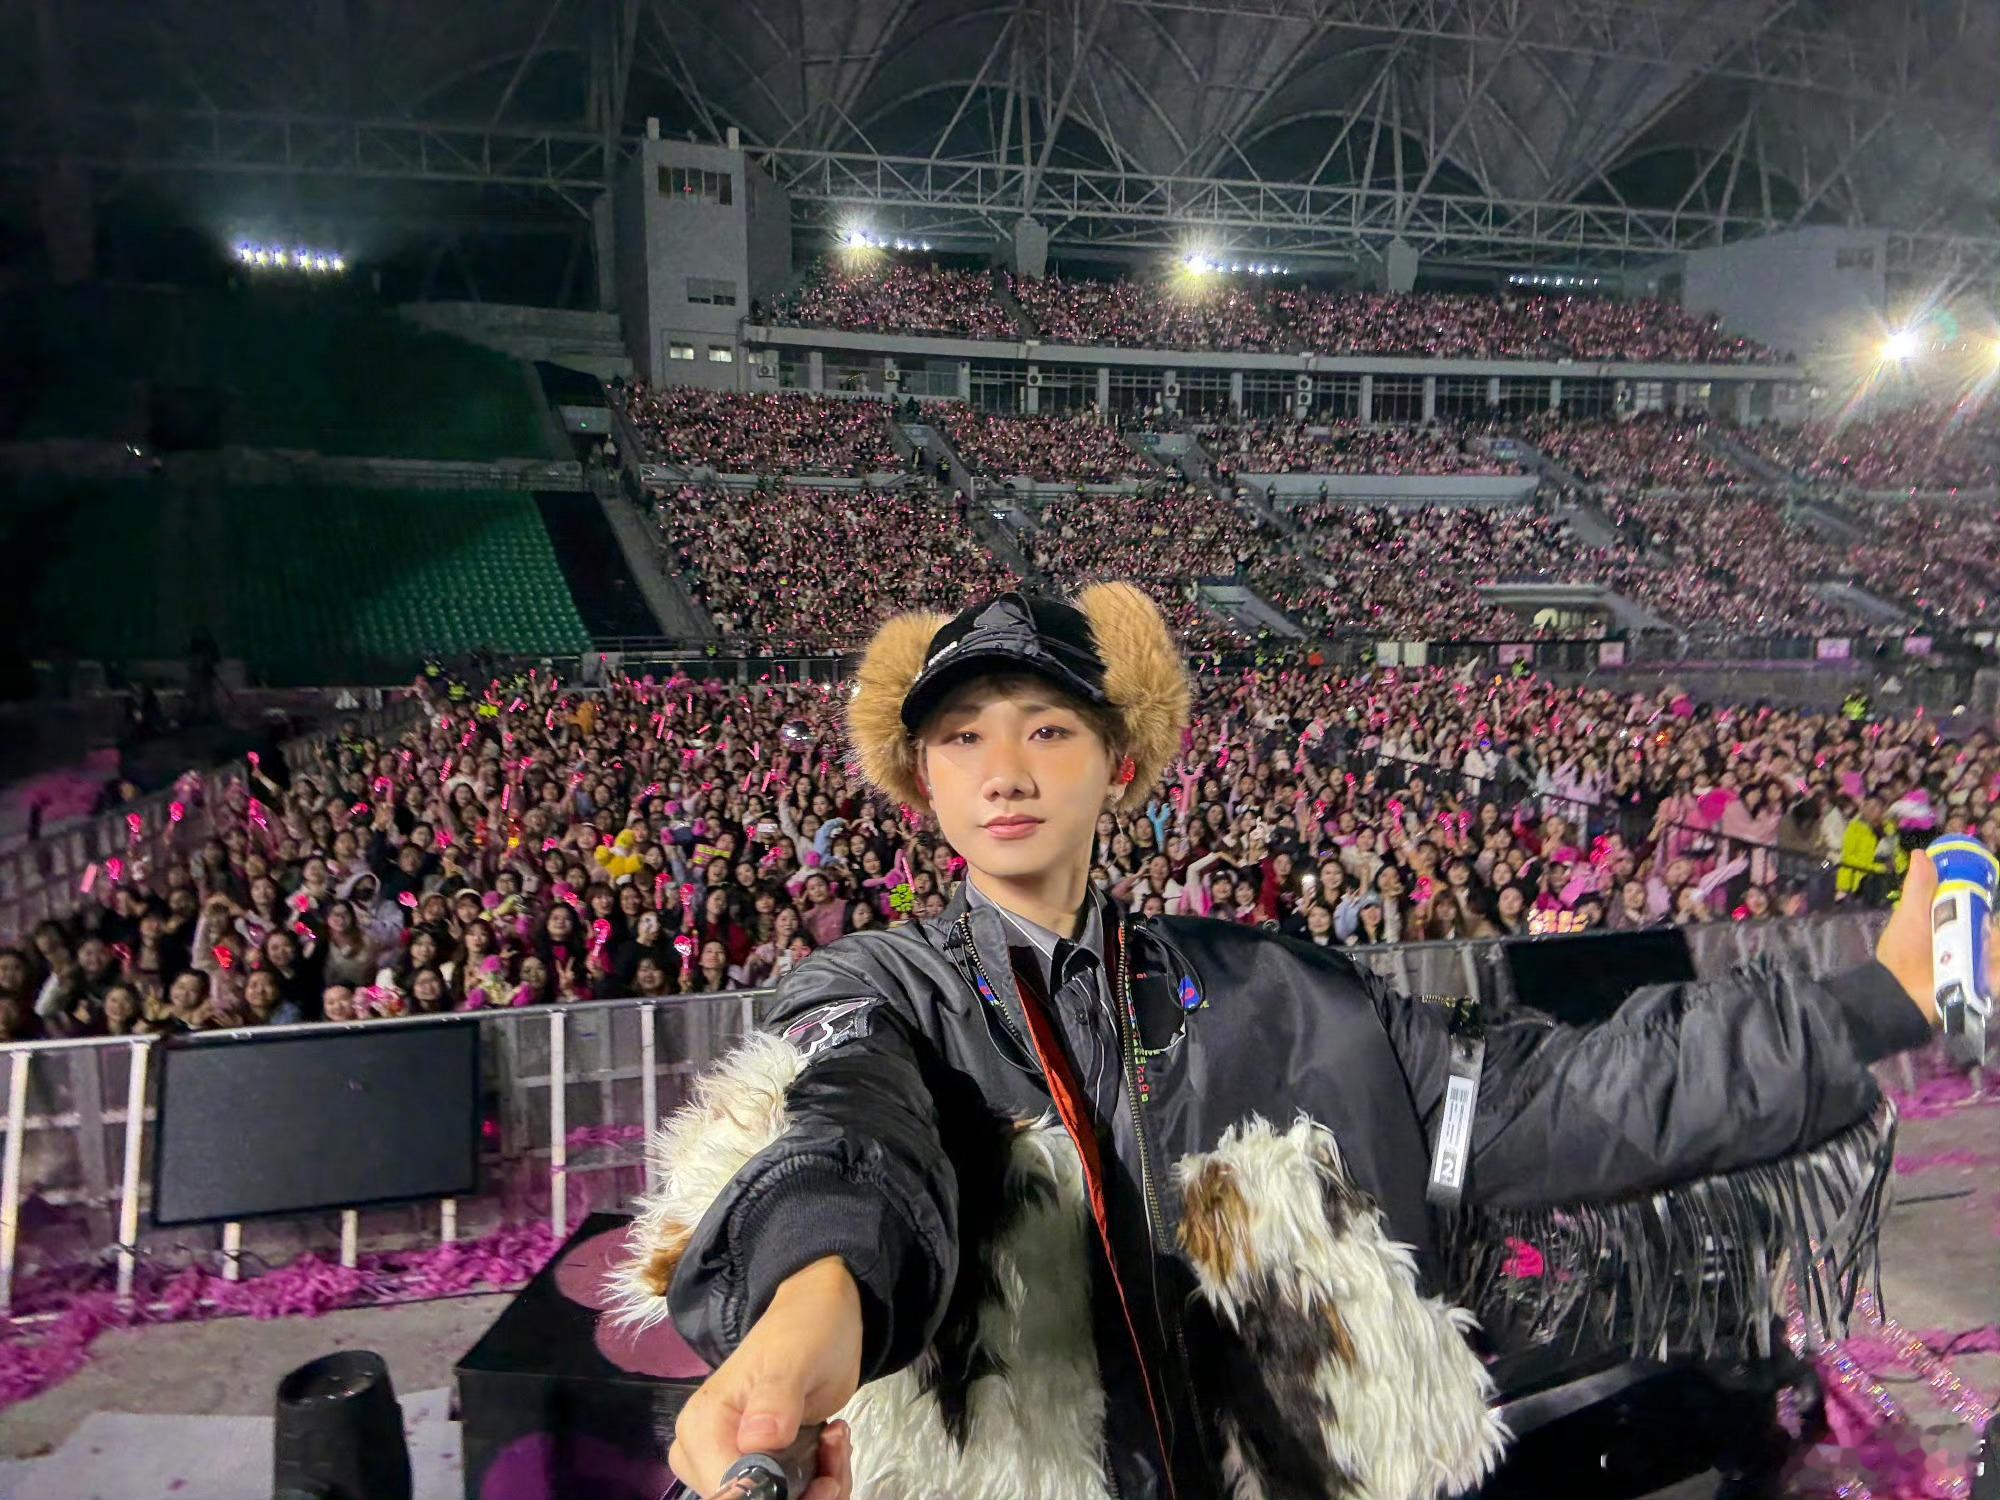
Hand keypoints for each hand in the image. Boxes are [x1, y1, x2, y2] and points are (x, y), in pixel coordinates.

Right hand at [667, 1257, 861, 1498]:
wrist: (821, 1318)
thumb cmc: (803, 1329)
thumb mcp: (793, 1356)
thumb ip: (776, 1397)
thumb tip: (756, 1440)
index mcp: (703, 1427)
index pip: (728, 1493)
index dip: (775, 1496)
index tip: (821, 1482)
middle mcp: (706, 1454)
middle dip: (803, 1495)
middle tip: (835, 1453)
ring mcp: (732, 1464)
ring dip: (819, 1488)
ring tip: (837, 1443)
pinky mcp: (759, 1469)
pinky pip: (788, 1496)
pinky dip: (821, 1482)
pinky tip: (833, 1447)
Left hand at [1872, 849, 1999, 1027]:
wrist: (1898, 991)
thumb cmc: (1902, 951)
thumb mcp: (1910, 916)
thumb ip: (1919, 888)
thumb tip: (1921, 854)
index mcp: (1956, 922)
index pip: (1980, 907)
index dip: (1985, 898)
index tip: (1991, 882)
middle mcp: (1973, 942)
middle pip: (1995, 929)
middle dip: (1994, 928)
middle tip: (1981, 929)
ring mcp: (1982, 963)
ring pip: (1998, 948)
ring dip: (1995, 946)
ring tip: (1980, 947)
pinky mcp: (1987, 984)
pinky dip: (1998, 971)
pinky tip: (1994, 966)